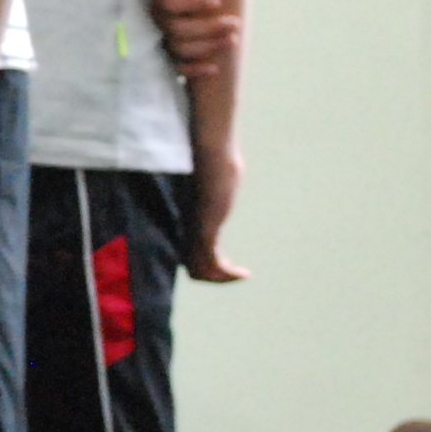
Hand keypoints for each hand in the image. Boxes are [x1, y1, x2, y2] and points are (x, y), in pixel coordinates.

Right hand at [151, 0, 240, 78]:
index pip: (169, 2)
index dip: (192, 3)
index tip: (217, 0)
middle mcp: (154, 20)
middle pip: (178, 29)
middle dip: (209, 28)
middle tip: (235, 22)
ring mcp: (159, 40)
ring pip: (180, 49)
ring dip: (208, 46)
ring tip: (234, 39)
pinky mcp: (166, 57)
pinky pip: (177, 68)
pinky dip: (194, 70)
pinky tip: (215, 68)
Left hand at [189, 145, 251, 283]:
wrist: (211, 153)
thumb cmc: (214, 161)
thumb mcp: (216, 178)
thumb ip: (218, 181)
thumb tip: (229, 169)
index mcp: (187, 220)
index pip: (186, 254)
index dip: (203, 263)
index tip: (225, 262)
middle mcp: (187, 228)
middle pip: (190, 266)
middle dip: (212, 275)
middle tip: (233, 273)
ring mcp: (194, 229)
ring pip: (198, 270)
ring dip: (220, 278)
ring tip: (240, 275)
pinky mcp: (204, 229)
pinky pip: (210, 262)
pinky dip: (226, 275)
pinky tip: (243, 273)